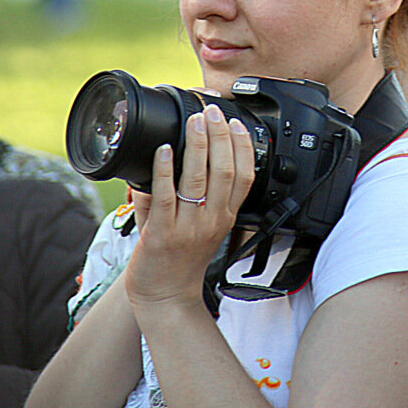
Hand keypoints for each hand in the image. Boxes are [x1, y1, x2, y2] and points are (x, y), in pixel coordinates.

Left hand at [125, 104, 254, 312]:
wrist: (165, 295)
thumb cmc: (180, 259)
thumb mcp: (201, 225)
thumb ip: (196, 193)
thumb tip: (180, 153)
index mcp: (224, 215)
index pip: (245, 175)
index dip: (243, 145)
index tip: (236, 122)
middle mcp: (211, 219)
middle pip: (224, 170)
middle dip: (220, 136)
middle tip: (212, 111)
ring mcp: (188, 226)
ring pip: (198, 179)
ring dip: (197, 145)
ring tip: (194, 121)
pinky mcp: (161, 233)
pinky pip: (165, 197)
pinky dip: (165, 170)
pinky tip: (164, 151)